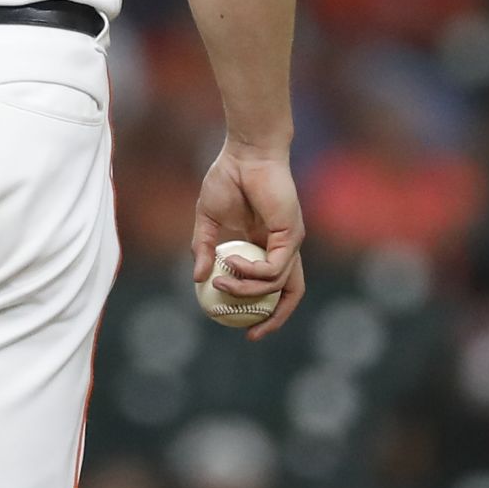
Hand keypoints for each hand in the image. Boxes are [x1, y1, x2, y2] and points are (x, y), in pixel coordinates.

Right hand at [191, 139, 305, 340]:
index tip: (242, 326)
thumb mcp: (207, 220)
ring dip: (247, 291)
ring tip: (220, 281)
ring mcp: (290, 242)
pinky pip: (272, 269)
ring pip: (277, 285)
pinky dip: (250, 272)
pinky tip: (230, 261)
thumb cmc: (227, 179)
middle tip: (252, 334)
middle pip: (290, 294)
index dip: (263, 308)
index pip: (274, 286)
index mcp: (266, 245)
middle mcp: (283, 247)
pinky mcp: (291, 236)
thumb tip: (197, 279)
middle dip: (275, 318)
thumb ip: (203, 248)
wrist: (243, 154)